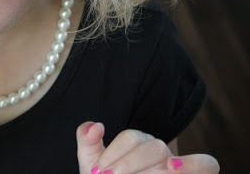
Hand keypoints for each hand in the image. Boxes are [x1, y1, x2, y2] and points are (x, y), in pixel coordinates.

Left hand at [76, 122, 218, 173]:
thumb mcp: (91, 160)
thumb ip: (87, 140)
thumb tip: (96, 125)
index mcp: (138, 143)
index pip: (132, 138)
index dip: (114, 154)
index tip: (97, 172)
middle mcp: (161, 153)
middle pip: (155, 147)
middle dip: (131, 164)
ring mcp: (177, 167)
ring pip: (187, 159)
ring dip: (178, 165)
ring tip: (168, 168)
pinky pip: (208, 167)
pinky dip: (195, 166)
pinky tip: (174, 169)